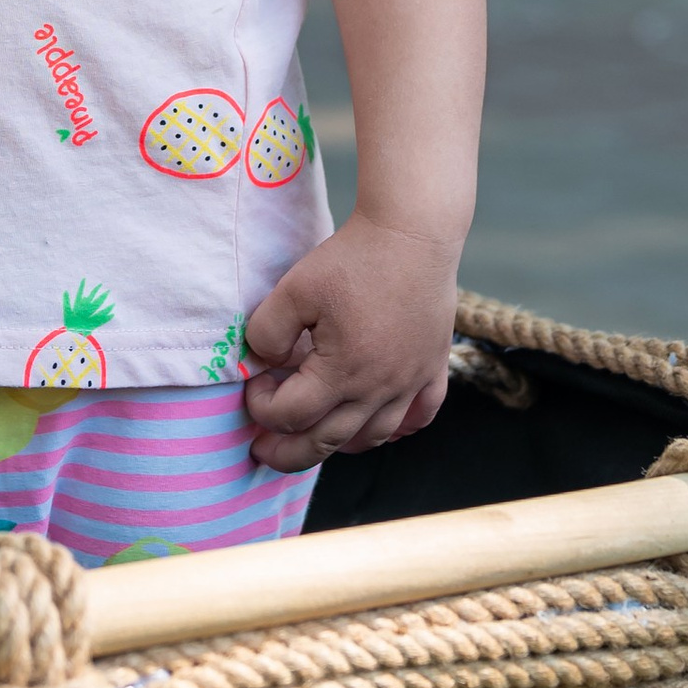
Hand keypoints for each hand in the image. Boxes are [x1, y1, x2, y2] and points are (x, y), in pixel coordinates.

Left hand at [241, 215, 458, 467]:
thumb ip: (267, 331)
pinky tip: (380, 425)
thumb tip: (265, 363)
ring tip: (315, 439)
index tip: (253, 384)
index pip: (292, 416)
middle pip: (328, 441)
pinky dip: (397, 429)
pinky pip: (420, 417)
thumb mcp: (294, 288)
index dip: (262, 407)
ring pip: (373, 437)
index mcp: (343, 373)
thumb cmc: (353, 259)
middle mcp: (380, 389)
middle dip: (289, 453)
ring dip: (338, 445)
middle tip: (263, 452)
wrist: (414, 233)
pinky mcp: (433, 367)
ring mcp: (411, 383)